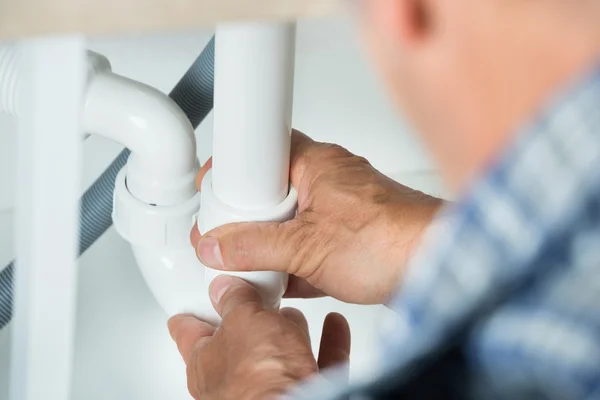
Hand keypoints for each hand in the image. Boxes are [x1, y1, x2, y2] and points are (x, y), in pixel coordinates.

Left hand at [168, 275, 350, 399]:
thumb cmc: (258, 375)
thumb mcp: (242, 318)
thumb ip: (235, 299)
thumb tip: (227, 288)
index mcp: (204, 363)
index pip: (187, 333)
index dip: (187, 316)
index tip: (187, 306)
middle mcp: (233, 381)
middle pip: (238, 344)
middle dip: (249, 320)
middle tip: (253, 298)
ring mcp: (269, 389)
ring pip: (279, 355)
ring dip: (288, 332)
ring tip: (295, 312)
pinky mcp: (303, 392)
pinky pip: (316, 362)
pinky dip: (326, 342)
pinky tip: (334, 324)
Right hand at [191, 130, 442, 303]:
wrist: (441, 270)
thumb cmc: (392, 240)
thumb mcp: (305, 247)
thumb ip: (255, 246)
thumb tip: (219, 245)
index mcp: (317, 164)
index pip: (262, 149)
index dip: (233, 169)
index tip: (212, 188)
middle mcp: (330, 181)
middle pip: (273, 191)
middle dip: (249, 215)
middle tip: (230, 233)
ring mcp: (342, 211)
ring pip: (292, 221)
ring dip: (274, 243)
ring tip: (254, 261)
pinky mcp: (353, 239)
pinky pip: (312, 244)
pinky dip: (295, 261)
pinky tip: (283, 280)